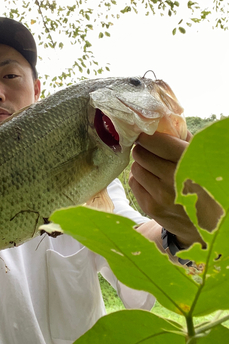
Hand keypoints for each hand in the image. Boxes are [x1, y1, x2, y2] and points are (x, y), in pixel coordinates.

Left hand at [129, 131, 203, 247]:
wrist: (210, 222)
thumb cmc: (204, 181)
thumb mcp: (201, 156)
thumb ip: (183, 137)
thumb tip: (161, 121)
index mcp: (187, 161)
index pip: (152, 141)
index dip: (146, 136)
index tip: (147, 136)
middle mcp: (173, 179)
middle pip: (140, 153)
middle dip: (144, 150)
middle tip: (152, 153)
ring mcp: (160, 196)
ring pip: (135, 168)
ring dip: (142, 166)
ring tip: (155, 169)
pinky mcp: (151, 208)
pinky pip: (133, 183)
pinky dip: (140, 179)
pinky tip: (153, 182)